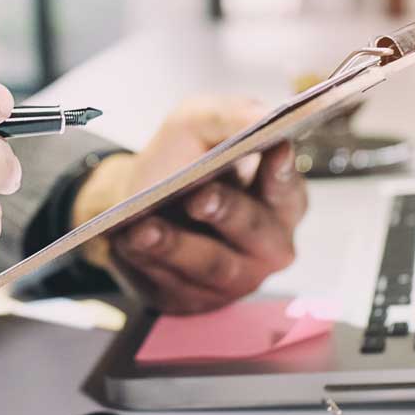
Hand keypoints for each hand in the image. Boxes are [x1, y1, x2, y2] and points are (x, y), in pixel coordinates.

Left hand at [72, 97, 306, 313]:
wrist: (134, 201)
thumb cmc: (180, 161)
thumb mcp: (198, 123)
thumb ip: (230, 115)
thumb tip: (262, 115)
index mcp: (281, 201)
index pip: (288, 190)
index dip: (281, 173)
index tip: (273, 149)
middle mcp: (267, 246)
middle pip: (255, 233)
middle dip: (227, 213)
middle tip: (198, 196)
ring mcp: (234, 279)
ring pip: (211, 265)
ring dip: (175, 245)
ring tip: (143, 227)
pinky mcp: (194, 299)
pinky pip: (175, 286)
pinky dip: (149, 263)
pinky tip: (126, 244)